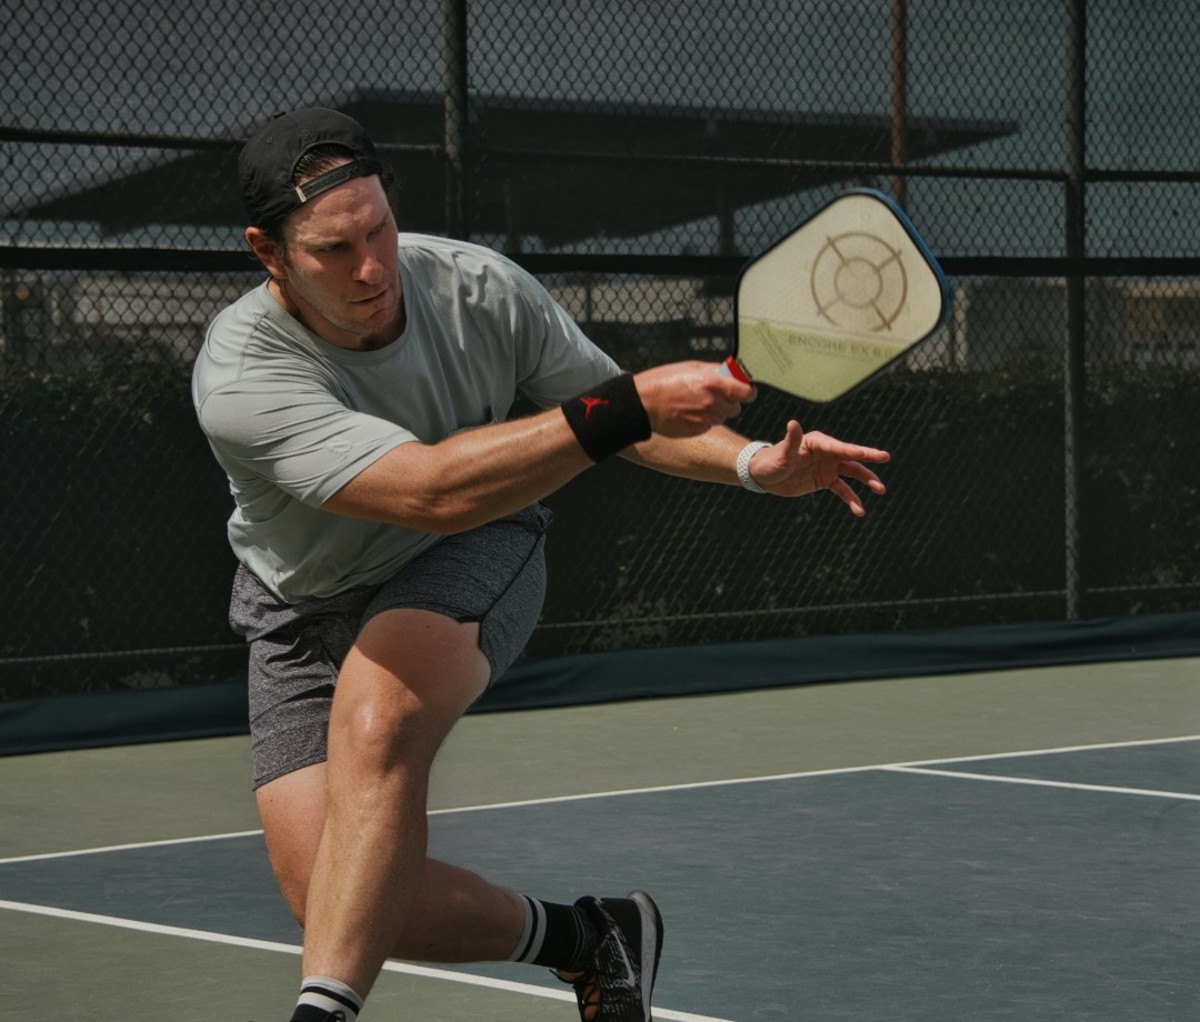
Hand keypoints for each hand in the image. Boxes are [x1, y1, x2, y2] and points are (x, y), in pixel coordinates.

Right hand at [633, 361, 755, 437]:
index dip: (748, 392)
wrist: (643, 403)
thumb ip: (716, 370)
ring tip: (696, 403)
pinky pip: (709, 425)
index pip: (747, 392)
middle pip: (736, 408)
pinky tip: (689, 412)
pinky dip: (704, 420)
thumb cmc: (664, 380)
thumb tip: (733, 372)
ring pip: (722, 417)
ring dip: (716, 411)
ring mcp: (705, 419)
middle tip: (714, 396)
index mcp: (713, 383)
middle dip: (729, 402)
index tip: (745, 391)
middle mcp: (712, 402)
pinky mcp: (698, 430)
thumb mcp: (691, 366)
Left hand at [749, 419, 890, 515]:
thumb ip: (791, 440)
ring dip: (866, 480)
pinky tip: (859, 510)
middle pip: (851, 455)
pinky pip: (842, 489)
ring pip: (852, 473)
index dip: (849, 449)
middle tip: (885, 457)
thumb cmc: (771, 461)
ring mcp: (828, 466)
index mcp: (817, 442)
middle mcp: (826, 452)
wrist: (764, 475)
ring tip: (880, 489)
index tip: (862, 453)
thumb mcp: (781, 454)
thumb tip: (793, 423)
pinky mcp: (825, 480)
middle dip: (868, 457)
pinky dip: (851, 499)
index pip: (836, 446)